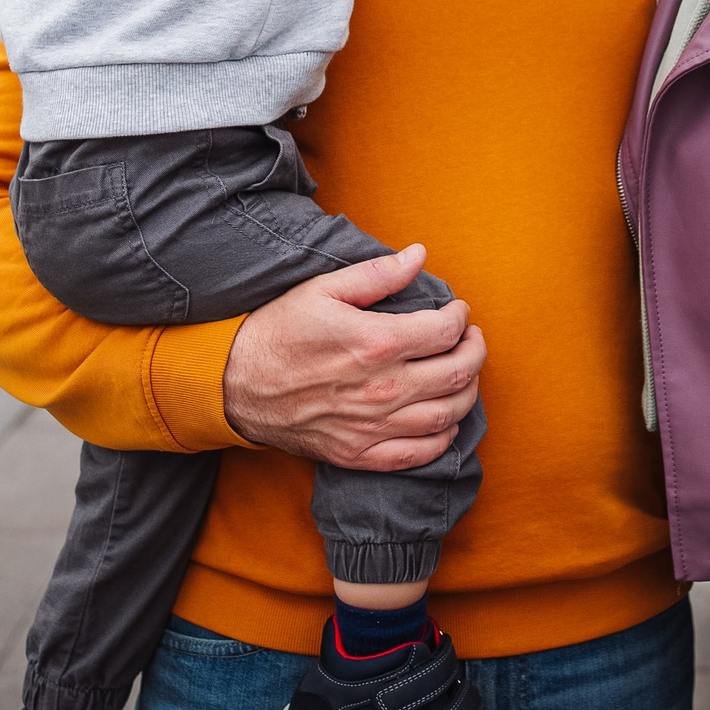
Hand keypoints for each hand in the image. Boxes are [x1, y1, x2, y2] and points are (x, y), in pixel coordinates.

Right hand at [221, 245, 485, 472]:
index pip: (445, 331)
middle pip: (458, 374)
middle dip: (475, 351)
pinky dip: (443, 439)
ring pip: (447, 416)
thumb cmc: (278, 332)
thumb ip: (377, 274)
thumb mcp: (323, 289)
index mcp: (377, 342)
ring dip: (467, 393)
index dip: (461, 318)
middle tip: (471, 339)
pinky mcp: (360, 454)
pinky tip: (444, 422)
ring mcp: (373, 426)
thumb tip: (419, 255)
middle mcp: (383, 388)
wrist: (234, 385)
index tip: (458, 311)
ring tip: (464, 374)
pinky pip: (419, 454)